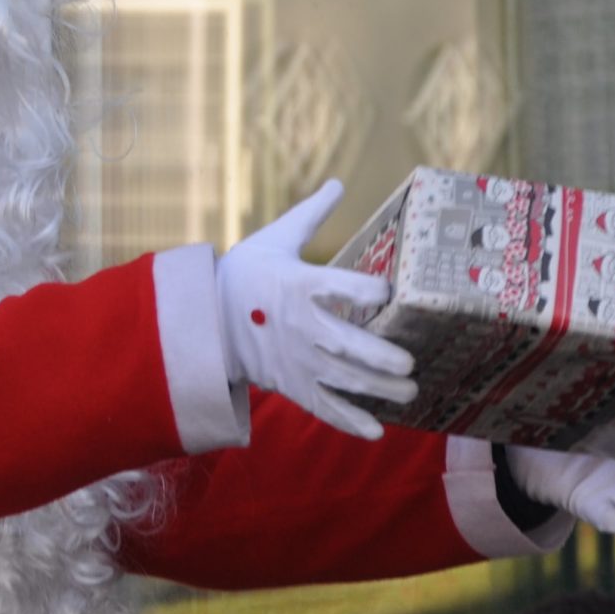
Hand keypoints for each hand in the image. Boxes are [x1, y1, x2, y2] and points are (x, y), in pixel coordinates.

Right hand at [215, 181, 417, 439]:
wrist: (204, 317)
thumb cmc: (245, 273)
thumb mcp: (275, 239)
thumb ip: (311, 215)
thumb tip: (339, 183)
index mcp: (297, 284)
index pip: (337, 287)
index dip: (365, 291)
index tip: (386, 293)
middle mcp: (299, 325)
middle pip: (344, 344)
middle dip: (378, 356)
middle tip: (409, 362)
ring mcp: (295, 359)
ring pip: (341, 378)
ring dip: (376, 388)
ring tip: (410, 391)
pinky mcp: (291, 383)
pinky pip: (322, 406)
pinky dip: (348, 421)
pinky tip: (376, 431)